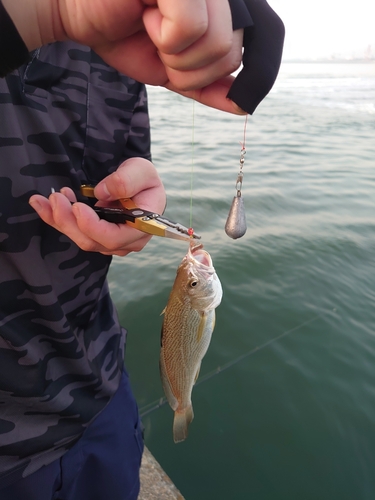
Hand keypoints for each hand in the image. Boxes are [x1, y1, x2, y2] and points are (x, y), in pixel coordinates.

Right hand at [3, 0, 244, 113]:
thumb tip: (244, 105)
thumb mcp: (174, 69)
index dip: (236, 74)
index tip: (204, 75)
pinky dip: (165, 38)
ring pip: (219, 43)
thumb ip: (209, 84)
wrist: (78, 11)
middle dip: (191, 68)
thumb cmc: (126, 34)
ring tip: (152, 28)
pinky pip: (192, 27)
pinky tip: (145, 15)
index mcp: (225, 6)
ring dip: (177, 55)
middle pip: (234, 53)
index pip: (263, 43)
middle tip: (161, 42)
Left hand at [29, 158, 165, 255]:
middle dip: (69, 221)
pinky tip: (42, 205)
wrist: (138, 184)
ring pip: (80, 238)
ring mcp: (109, 242)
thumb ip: (126, 180)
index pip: (114, 238)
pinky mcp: (95, 237)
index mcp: (141, 228)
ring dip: (60, 219)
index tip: (77, 206)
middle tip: (56, 197)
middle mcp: (125, 242)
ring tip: (47, 198)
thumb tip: (103, 192)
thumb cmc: (143, 179)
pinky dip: (57, 219)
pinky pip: (74, 233)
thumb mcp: (142, 171)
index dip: (92, 226)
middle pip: (91, 241)